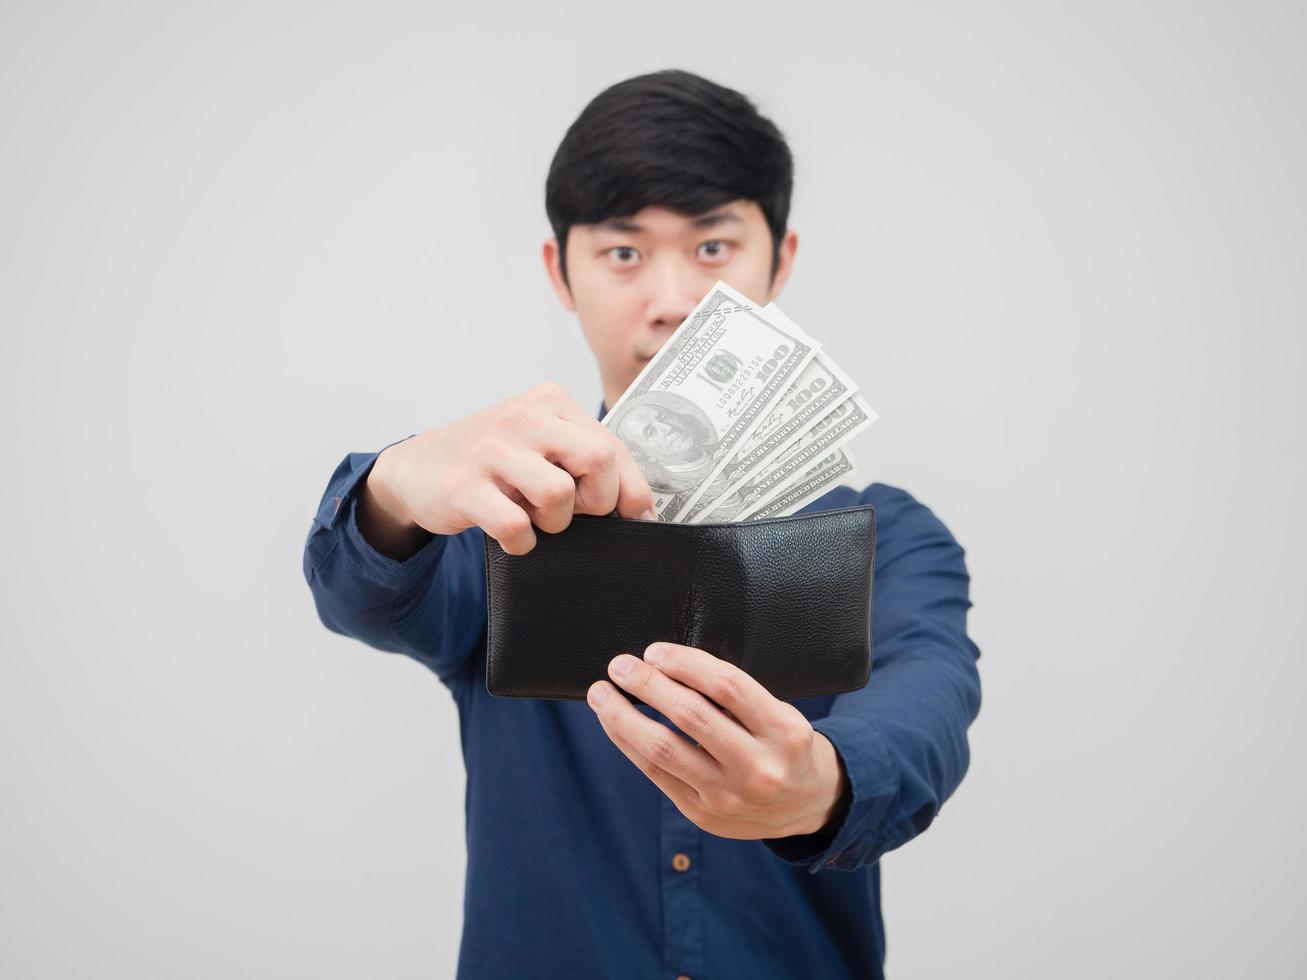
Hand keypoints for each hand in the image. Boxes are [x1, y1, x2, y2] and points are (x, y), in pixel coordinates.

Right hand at [364, 381, 655, 555]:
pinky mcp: (464, 486)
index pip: (611, 444)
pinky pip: (516, 526)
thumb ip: (586, 460)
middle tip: (575, 513)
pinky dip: (521, 542)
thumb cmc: (491, 461)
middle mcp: (521, 417)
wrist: (415, 468)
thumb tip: (642, 509)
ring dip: (555, 522)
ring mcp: (490, 450)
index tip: (637, 516)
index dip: (631, 488)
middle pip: (597, 460)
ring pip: (558, 495)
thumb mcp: (538, 444)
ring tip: (535, 517)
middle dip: (597, 501)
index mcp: (548, 401)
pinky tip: (511, 533)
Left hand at [587, 642, 849, 840]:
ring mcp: (729, 796)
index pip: (727, 686)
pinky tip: (613, 722)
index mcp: (784, 731)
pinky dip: (628, 743)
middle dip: (648, 684)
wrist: (806, 805)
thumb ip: (734, 696)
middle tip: (620, 664)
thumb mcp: (779, 714)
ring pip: (663, 750)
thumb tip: (666, 662)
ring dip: (623, 716)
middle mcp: (759, 767)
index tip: (654, 651)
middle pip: (690, 716)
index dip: (684, 663)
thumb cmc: (782, 744)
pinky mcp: (704, 814)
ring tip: (601, 693)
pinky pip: (656, 774)